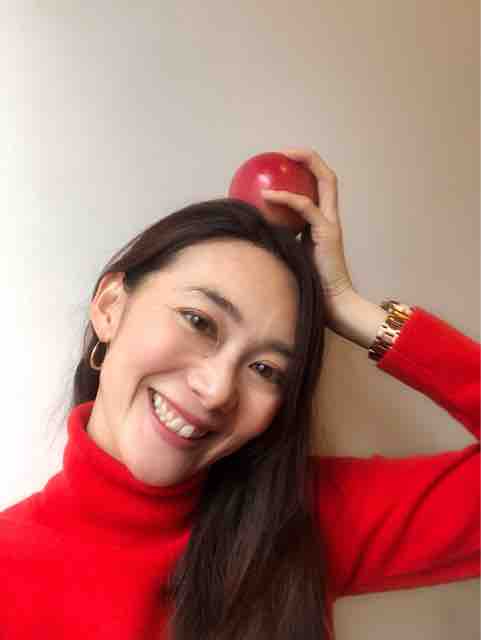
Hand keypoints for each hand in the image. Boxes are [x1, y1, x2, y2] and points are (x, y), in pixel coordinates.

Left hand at [261, 148, 355, 327]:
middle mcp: (332, 218)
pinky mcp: (327, 233)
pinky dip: (286, 197)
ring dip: (303, 164)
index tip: (282, 163)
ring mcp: (332, 223)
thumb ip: (279, 240)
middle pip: (327, 177)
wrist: (332, 304)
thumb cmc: (309, 286)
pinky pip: (306, 207)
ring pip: (324, 182)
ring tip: (279, 158)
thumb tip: (251, 231)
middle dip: (307, 157)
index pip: (320, 187)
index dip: (306, 169)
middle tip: (282, 152)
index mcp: (325, 223)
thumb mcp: (290, 256)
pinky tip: (266, 194)